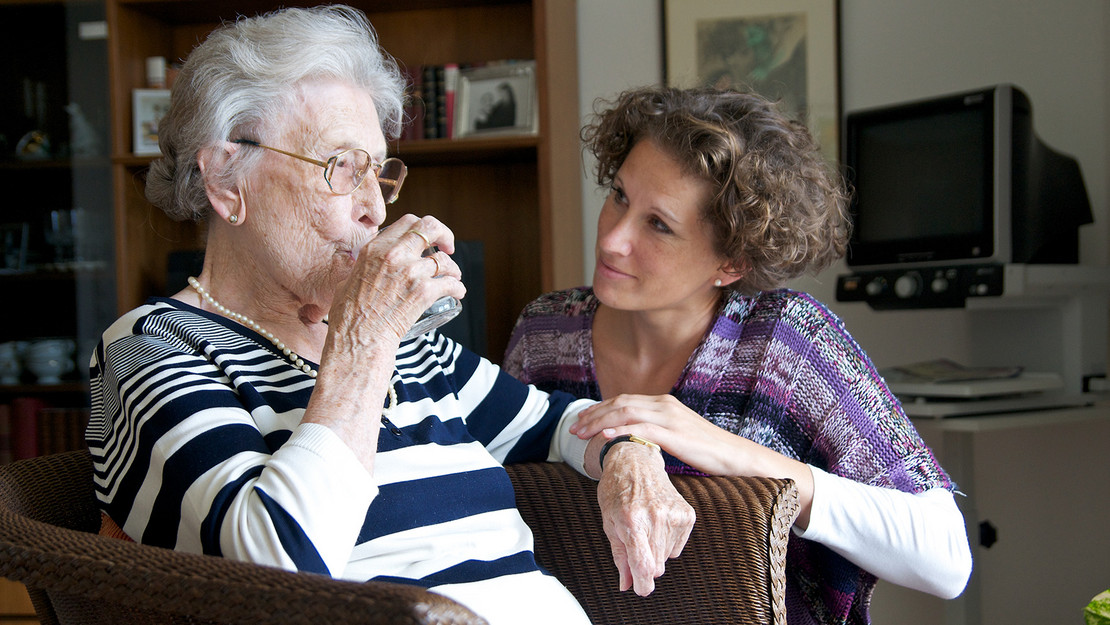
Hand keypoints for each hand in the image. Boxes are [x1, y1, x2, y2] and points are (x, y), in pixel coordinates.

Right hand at [329, 214, 465, 346]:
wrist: (359, 337)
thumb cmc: (350, 315)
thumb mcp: (349, 279)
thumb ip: (363, 268)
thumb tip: (369, 268)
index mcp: (375, 248)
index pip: (408, 222)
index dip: (423, 227)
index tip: (429, 238)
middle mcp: (394, 255)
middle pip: (430, 227)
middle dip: (445, 234)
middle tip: (448, 246)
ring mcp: (410, 272)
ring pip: (444, 259)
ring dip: (453, 268)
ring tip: (453, 276)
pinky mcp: (423, 291)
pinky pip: (451, 283)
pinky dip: (458, 288)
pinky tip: (458, 292)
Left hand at [572, 394, 753, 476]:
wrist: (733, 455)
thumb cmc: (705, 449)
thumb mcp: (675, 434)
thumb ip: (655, 430)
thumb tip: (631, 438)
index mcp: (663, 402)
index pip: (624, 400)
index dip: (600, 409)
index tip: (582, 421)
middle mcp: (664, 404)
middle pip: (620, 403)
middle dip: (593, 414)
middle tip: (574, 428)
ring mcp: (670, 417)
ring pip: (626, 413)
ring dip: (600, 422)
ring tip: (581, 433)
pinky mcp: (675, 434)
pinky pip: (642, 429)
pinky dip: (620, 430)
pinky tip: (604, 437)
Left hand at [597, 442, 693, 595]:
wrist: (636, 463)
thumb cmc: (617, 492)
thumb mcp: (609, 523)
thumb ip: (620, 556)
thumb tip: (626, 585)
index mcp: (631, 520)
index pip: (643, 565)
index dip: (643, 585)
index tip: (641, 589)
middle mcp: (655, 517)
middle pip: (656, 565)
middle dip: (645, 564)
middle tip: (635, 545)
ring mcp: (674, 514)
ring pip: (666, 558)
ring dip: (655, 551)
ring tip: (645, 527)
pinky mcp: (687, 514)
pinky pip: (677, 548)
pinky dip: (667, 542)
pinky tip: (658, 523)